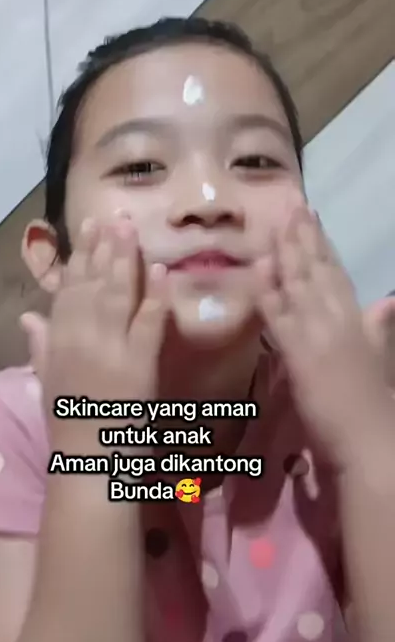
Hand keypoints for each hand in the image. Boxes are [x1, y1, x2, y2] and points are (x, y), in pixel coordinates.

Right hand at [20, 217, 167, 445]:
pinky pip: (149, 323)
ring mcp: (111, 350)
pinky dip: (155, 296)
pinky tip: (161, 270)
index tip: (88, 229)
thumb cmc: (69, 425)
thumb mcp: (46, 383)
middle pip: (93, 285)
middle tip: (115, 217)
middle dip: (104, 248)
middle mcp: (81, 340)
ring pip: (117, 295)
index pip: (69, 290)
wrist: (90, 463)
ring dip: (125, 260)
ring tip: (132, 230)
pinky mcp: (140, 365)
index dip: (79, 257)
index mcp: (58, 343)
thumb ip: (39, 347)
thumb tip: (27, 317)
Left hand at [255, 205, 391, 466]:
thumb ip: (378, 327)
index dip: (322, 243)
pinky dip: (269, 289)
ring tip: (277, 220)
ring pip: (299, 283)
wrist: (370, 438)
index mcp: (357, 319)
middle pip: (317, 269)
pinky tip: (259, 267)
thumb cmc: (372, 404)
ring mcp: (318, 333)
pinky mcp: (299, 353)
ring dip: (286, 250)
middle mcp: (338, 318)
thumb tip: (387, 300)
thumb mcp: (379, 356)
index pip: (336, 272)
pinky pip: (279, 314)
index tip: (310, 216)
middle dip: (302, 235)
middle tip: (290, 203)